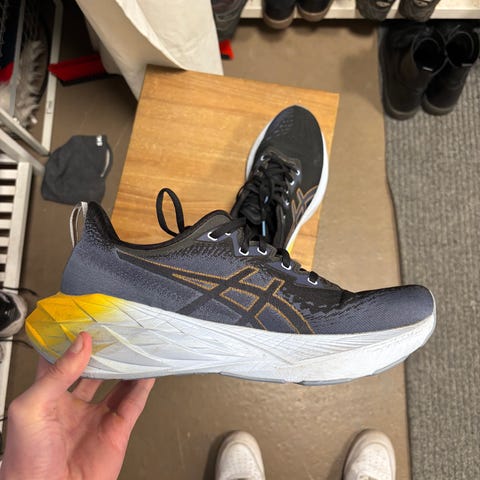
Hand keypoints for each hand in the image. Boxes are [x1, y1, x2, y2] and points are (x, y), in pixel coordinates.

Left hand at [0, 332, 154, 479]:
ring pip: (118, 383)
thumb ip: (58, 373)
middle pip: (96, 369)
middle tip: (117, 331)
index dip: (73, 341)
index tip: (86, 321)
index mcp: (48, 396)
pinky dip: (144, 386)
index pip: (62, 360)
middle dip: (106, 351)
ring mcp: (97, 416)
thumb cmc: (25, 462)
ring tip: (137, 346)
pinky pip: (134, 402)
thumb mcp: (31, 408)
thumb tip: (80, 344)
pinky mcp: (117, 430)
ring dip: (128, 366)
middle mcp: (74, 404)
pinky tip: (148, 371)